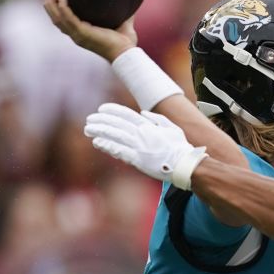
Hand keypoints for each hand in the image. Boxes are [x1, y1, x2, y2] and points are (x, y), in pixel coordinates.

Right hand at [43, 0, 137, 61]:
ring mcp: (78, 35)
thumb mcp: (123, 23)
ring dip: (52, 4)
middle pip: (56, 19)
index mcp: (83, 33)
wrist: (127, 53)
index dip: (58, 10)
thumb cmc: (125, 42)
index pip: (64, 22)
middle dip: (51, 5)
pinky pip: (68, 18)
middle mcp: (77, 35)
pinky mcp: (82, 34)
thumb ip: (124, 12)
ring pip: (58, 19)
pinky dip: (63, 7)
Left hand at [84, 102, 208, 186]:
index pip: (126, 114)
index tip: (101, 109)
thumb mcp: (172, 128)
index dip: (112, 110)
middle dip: (101, 120)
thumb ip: (157, 120)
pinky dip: (108, 145)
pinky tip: (97, 142)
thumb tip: (143, 113)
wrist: (185, 164)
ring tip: (88, 129)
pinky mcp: (138, 159)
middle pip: (117, 124)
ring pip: (115, 135)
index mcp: (149, 126)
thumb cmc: (180, 148)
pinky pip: (120, 151)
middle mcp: (142, 134)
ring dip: (100, 131)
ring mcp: (139, 146)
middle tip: (89, 119)